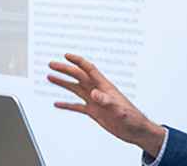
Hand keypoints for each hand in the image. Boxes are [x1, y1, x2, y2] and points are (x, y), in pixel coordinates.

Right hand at [47, 53, 165, 157]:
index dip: (78, 61)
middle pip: (78, 77)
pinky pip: (77, 106)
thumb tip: (94, 93)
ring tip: (50, 77)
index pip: (89, 70)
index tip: (66, 55)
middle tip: (52, 64)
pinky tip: (57, 103)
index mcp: (105, 87)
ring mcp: (95, 101)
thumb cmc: (132, 118)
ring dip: (63, 83)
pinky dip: (66, 104)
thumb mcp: (120, 110)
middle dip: (65, 70)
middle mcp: (98, 91)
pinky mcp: (94, 112)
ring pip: (75, 89)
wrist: (136, 131)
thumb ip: (107, 101)